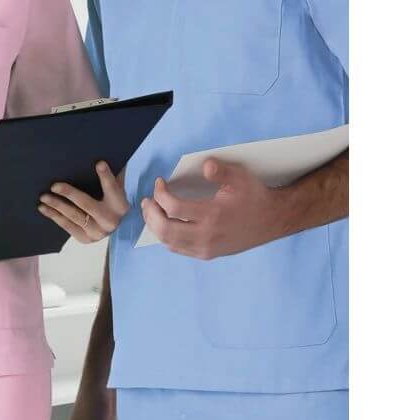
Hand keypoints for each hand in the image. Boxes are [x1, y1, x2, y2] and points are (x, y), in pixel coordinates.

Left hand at [38, 161, 128, 242]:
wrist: (114, 223)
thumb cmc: (110, 199)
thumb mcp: (115, 187)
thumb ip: (108, 175)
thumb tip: (98, 160)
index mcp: (120, 204)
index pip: (112, 188)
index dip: (106, 176)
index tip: (99, 163)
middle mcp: (110, 221)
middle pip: (87, 204)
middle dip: (69, 194)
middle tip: (54, 186)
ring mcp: (98, 232)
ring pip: (74, 216)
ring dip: (56, 206)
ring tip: (43, 198)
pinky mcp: (86, 239)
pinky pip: (68, 227)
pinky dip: (55, 217)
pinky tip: (45, 209)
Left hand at [140, 158, 293, 258]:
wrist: (272, 220)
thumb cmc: (254, 196)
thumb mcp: (240, 177)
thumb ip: (220, 171)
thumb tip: (204, 166)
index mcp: (213, 215)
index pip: (174, 207)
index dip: (160, 193)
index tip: (160, 182)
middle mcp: (207, 235)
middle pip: (165, 229)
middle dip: (150, 212)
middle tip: (147, 200)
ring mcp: (207, 248)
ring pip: (169, 242)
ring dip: (155, 226)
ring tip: (151, 211)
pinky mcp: (208, 254)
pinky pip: (179, 249)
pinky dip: (166, 238)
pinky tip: (164, 225)